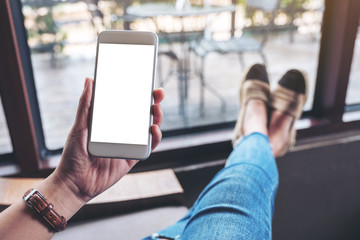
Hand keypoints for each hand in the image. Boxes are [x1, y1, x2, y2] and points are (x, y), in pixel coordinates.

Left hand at [53, 78, 164, 203]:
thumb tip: (89, 80)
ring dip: (156, 118)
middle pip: (141, 115)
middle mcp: (120, 132)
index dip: (138, 93)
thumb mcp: (79, 127)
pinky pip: (148, 147)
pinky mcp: (132, 158)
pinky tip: (154, 129)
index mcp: (109, 122)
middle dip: (152, 102)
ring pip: (148, 129)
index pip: (127, 104)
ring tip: (156, 109)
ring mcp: (128, 145)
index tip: (145, 82)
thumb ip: (86, 105)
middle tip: (157, 93)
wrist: (74, 184)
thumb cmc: (73, 155)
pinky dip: (155, 138)